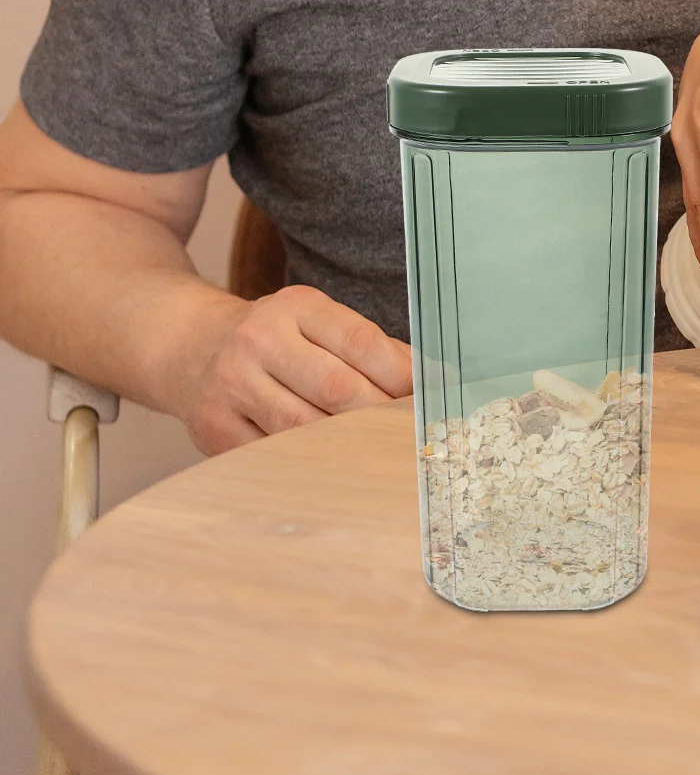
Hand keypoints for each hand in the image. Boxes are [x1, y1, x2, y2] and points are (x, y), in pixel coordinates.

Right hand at [174, 285, 412, 454]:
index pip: (361, 342)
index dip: (403, 375)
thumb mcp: (319, 322)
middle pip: (336, 388)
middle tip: (413, 434)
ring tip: (381, 453)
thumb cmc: (276, 338)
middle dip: (381, 415)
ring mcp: (231, 385)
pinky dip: (306, 464)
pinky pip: (270, 454)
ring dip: (349, 444)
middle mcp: (260, 341)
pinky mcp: (212, 428)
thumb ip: (374, 347)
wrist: (190, 347)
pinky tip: (332, 467)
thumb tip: (434, 377)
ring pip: (304, 428)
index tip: (432, 397)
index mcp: (297, 307)